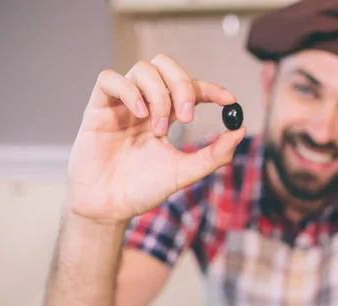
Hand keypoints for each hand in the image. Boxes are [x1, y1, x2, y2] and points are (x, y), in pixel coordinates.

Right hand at [67, 54, 245, 222]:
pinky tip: (139, 115)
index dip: (210, 89)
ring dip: (159, 96)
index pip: (191, 88)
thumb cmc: (143, 190)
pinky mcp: (97, 107)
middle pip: (166, 66)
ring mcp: (121, 104)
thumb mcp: (184, 172)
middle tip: (187, 116)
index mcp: (166, 115)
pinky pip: (109, 78)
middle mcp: (145, 104)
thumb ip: (213, 155)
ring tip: (157, 129)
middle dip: (182, 85)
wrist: (109, 208)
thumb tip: (241, 131)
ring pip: (143, 69)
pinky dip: (129, 90)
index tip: (229, 100)